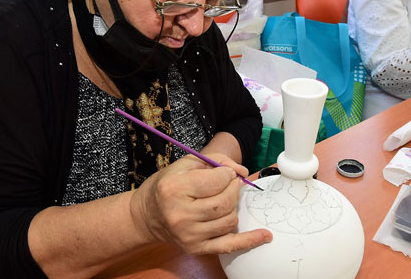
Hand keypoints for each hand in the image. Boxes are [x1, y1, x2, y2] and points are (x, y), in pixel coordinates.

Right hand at [130, 154, 271, 254]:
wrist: (146, 216)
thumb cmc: (166, 186)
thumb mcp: (186, 164)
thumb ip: (217, 161)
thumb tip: (243, 172)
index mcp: (174, 189)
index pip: (217, 181)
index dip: (227, 174)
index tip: (225, 173)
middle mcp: (180, 214)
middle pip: (225, 202)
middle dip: (234, 189)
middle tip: (229, 184)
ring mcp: (189, 234)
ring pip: (230, 220)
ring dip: (234, 207)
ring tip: (224, 200)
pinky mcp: (196, 248)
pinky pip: (229, 245)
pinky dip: (249, 240)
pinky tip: (265, 236)